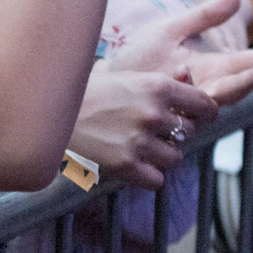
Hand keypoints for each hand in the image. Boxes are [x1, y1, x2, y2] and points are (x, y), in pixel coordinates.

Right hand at [70, 67, 215, 189]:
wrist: (47, 109)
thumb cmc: (85, 89)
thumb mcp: (124, 75)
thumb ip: (159, 79)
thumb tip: (187, 72)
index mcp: (156, 85)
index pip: (205, 104)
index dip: (205, 112)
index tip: (199, 116)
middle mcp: (153, 112)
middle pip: (189, 132)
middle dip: (175, 133)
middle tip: (153, 130)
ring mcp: (140, 141)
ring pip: (175, 158)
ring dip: (161, 155)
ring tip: (138, 146)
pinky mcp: (126, 165)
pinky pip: (157, 180)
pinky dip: (147, 175)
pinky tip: (131, 163)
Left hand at [105, 0, 252, 104]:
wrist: (109, 81)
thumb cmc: (140, 59)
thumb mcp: (171, 29)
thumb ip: (203, 16)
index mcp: (214, 68)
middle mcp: (209, 89)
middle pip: (243, 84)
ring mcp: (193, 104)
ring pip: (221, 100)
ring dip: (235, 88)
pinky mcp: (174, 114)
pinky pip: (192, 110)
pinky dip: (196, 97)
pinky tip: (189, 76)